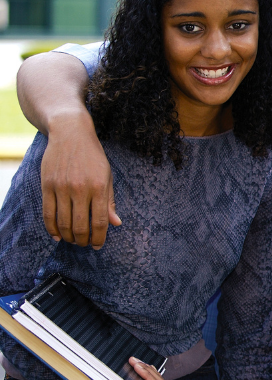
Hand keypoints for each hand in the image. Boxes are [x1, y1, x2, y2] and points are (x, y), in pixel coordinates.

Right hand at [41, 111, 120, 248]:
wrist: (70, 134)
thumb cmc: (93, 157)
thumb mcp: (108, 176)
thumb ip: (109, 201)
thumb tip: (116, 223)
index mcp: (99, 187)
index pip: (100, 221)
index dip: (99, 237)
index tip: (98, 246)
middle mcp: (80, 189)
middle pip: (80, 226)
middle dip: (83, 240)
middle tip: (85, 244)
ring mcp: (61, 188)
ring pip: (63, 223)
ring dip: (68, 237)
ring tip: (73, 240)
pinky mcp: (47, 186)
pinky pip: (48, 213)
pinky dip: (52, 228)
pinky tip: (57, 235)